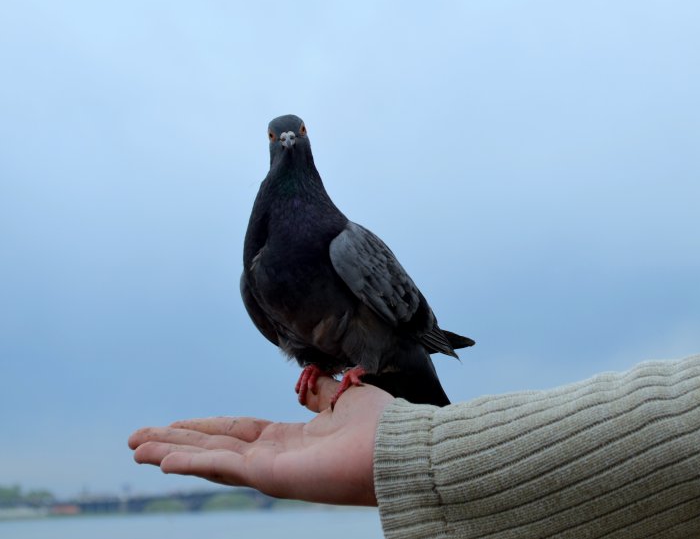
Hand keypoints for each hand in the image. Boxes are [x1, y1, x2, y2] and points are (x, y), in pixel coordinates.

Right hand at [128, 377, 393, 505]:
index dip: (203, 429)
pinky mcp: (272, 477)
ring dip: (172, 453)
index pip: (237, 433)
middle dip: (175, 443)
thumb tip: (304, 387)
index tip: (172, 425)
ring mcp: (271, 471)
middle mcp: (276, 457)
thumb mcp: (343, 399)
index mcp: (291, 440)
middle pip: (214, 448)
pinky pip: (223, 467)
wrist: (399, 444)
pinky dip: (191, 462)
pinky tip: (163, 459)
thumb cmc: (380, 425)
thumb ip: (319, 395)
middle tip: (136, 441)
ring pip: (210, 459)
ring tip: (136, 449)